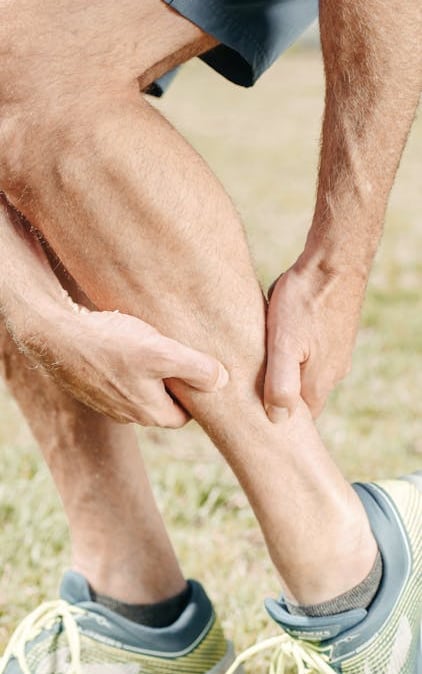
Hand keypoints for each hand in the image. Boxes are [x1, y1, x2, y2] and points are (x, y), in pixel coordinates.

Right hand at [17, 305, 228, 427]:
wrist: (55, 336)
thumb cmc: (110, 344)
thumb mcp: (162, 353)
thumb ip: (196, 368)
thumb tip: (223, 381)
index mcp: (152, 413)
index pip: (187, 414)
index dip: (196, 392)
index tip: (200, 368)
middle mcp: (129, 415)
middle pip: (165, 402)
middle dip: (174, 382)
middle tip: (180, 352)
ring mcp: (108, 402)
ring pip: (142, 390)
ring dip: (150, 372)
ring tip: (153, 344)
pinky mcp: (92, 386)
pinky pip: (120, 380)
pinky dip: (127, 364)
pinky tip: (125, 342)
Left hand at [265, 258, 366, 419]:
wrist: (335, 261)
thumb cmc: (305, 300)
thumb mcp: (284, 344)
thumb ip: (281, 384)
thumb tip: (277, 419)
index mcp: (319, 382)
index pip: (299, 421)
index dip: (275, 421)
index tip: (251, 416)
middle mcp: (333, 373)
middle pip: (301, 399)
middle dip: (276, 397)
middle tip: (248, 390)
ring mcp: (336, 354)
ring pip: (305, 375)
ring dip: (283, 373)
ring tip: (258, 362)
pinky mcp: (334, 335)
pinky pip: (310, 355)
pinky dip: (292, 354)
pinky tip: (277, 339)